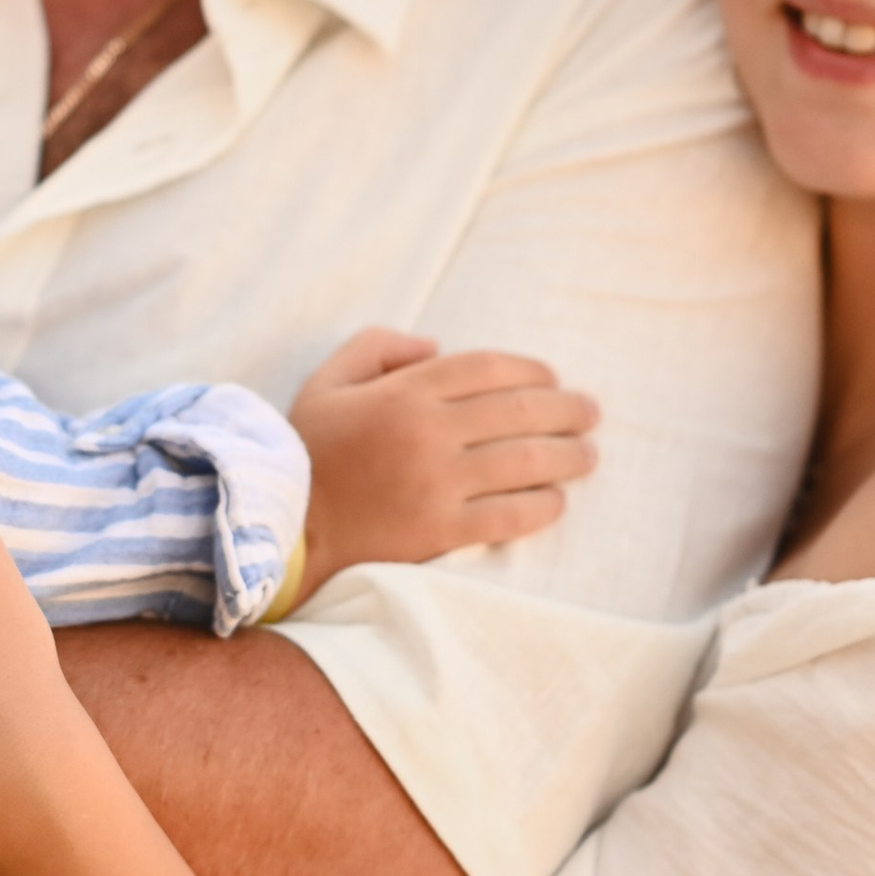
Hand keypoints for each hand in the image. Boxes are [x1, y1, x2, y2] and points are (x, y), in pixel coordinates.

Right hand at [290, 326, 597, 594]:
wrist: (284, 529)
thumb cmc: (306, 453)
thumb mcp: (328, 380)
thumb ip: (377, 346)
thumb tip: (435, 343)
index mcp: (405, 391)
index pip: (490, 368)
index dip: (533, 370)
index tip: (553, 378)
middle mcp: (428, 432)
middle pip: (521, 410)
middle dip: (567, 409)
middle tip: (590, 413)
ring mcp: (437, 484)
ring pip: (527, 461)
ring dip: (569, 456)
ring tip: (588, 455)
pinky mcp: (440, 531)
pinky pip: (511, 515)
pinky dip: (543, 505)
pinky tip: (555, 500)